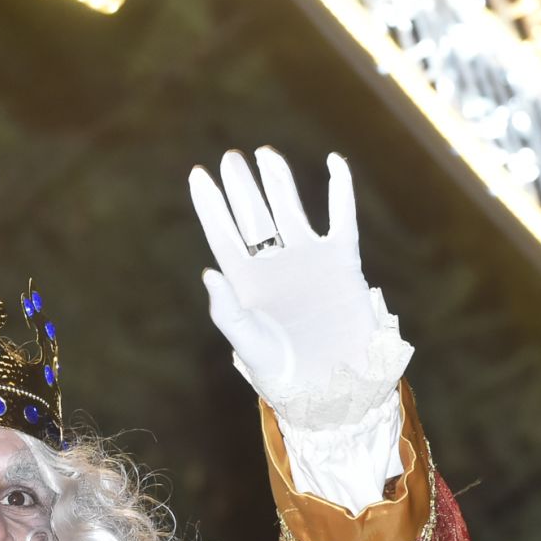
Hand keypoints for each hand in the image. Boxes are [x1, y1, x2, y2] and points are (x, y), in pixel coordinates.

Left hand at [187, 148, 408, 432]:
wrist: (331, 385)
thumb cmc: (282, 371)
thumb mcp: (249, 343)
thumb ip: (228, 309)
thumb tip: (208, 271)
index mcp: (245, 281)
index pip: (224, 234)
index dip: (211, 205)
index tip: (198, 175)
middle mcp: (274, 264)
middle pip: (254, 215)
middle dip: (242, 187)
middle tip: (231, 157)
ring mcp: (308, 259)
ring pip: (290, 209)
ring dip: (279, 181)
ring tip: (265, 155)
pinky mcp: (342, 261)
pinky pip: (341, 218)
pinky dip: (340, 190)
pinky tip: (334, 162)